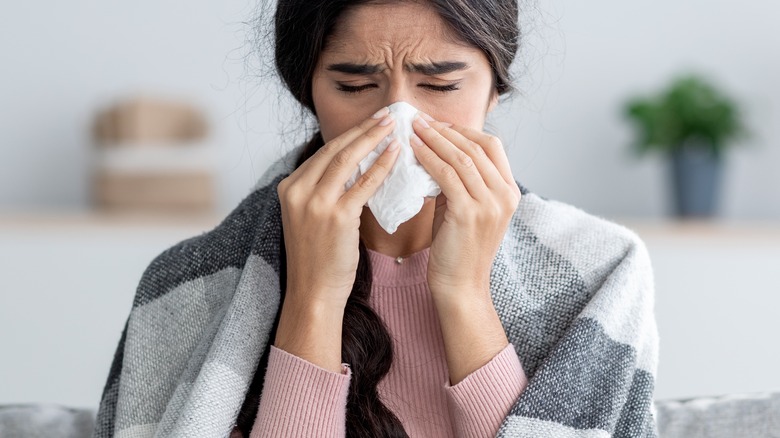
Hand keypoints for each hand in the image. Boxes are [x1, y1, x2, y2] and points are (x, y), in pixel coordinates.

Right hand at [277, 108, 399, 307]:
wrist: (313, 292)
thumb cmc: (318, 258)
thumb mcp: (311, 217)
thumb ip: (324, 191)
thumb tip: (355, 167)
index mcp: (289, 187)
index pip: (324, 153)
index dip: (350, 135)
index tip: (371, 122)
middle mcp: (297, 190)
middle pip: (335, 149)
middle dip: (363, 129)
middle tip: (387, 114)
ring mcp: (314, 203)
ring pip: (347, 159)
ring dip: (373, 139)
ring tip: (394, 126)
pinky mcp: (335, 217)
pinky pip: (363, 184)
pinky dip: (381, 166)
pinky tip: (396, 154)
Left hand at [409, 114, 521, 299]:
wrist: (461, 286)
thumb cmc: (458, 248)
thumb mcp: (465, 208)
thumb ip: (460, 182)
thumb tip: (436, 152)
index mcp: (509, 192)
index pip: (491, 146)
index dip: (463, 131)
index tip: (437, 124)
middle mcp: (505, 195)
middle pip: (477, 147)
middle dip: (446, 130)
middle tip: (420, 119)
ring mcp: (490, 204)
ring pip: (462, 157)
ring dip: (435, 139)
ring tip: (413, 128)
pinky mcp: (469, 213)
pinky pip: (447, 175)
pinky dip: (429, 158)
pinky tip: (413, 149)